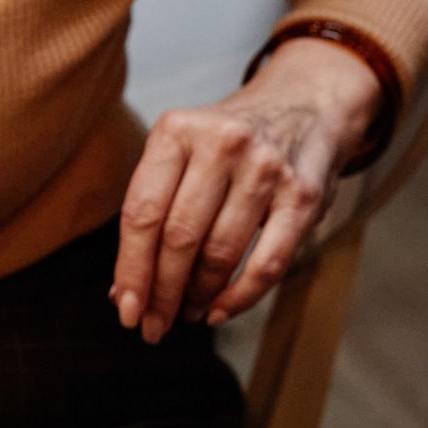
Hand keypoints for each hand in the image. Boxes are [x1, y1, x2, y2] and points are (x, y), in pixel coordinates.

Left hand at [112, 38, 382, 339]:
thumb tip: (122, 289)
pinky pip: (269, 260)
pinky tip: (220, 310)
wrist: (304, 103)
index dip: (131, 268)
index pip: (141, 213)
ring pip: (221, 251)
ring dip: (198, 294)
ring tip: (185, 314)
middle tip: (153, 325)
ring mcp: (266, 168)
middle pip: (178, 236)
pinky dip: (241, 295)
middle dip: (162, 291)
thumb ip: (152, 211)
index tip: (125, 308)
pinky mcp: (304, 194)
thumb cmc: (225, 144)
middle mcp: (220, 144)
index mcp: (175, 132)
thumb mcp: (181, 155)